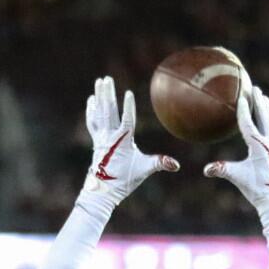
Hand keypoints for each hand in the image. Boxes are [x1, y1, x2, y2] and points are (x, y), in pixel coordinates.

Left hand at [82, 76, 178, 207]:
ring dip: (99, 96)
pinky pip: (92, 122)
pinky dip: (91, 110)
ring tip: (99, 82)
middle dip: (108, 94)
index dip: (128, 107)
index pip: (126, 121)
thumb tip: (176, 165)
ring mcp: (101, 138)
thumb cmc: (125, 180)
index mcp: (123, 141)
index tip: (128, 92)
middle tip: (107, 78)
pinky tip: (91, 100)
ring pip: (99, 113)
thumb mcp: (144, 170)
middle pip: (109, 111)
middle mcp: (110, 137)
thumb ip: (160, 163)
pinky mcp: (96, 141)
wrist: (103, 190)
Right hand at [204, 86, 268, 215]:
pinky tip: (267, 118)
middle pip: (264, 115)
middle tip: (254, 87)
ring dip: (266, 108)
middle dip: (258, 101)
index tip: (241, 96)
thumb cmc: (257, 188)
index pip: (249, 123)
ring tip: (262, 97)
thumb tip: (206, 170)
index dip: (243, 109)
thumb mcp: (238, 177)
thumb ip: (222, 170)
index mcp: (260, 145)